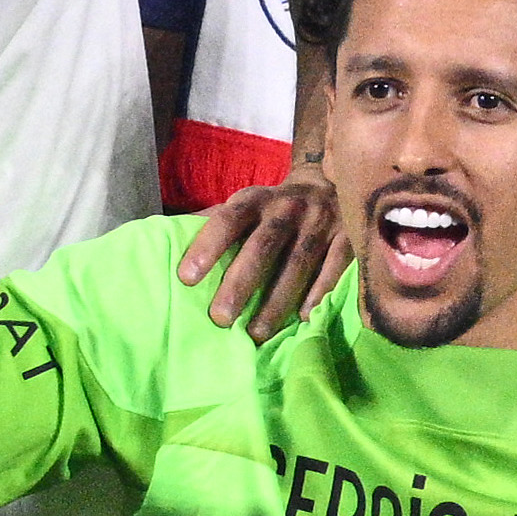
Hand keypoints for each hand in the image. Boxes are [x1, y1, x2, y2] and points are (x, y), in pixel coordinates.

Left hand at [175, 170, 349, 333]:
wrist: (329, 182)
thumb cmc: (274, 207)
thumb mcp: (246, 203)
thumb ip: (216, 222)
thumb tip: (169, 238)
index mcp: (255, 200)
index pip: (227, 220)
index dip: (207, 246)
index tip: (186, 278)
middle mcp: (286, 208)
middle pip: (262, 246)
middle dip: (241, 283)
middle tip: (221, 318)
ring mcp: (319, 221)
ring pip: (298, 262)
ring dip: (278, 300)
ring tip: (257, 332)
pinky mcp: (347, 236)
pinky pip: (335, 266)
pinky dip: (320, 292)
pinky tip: (304, 318)